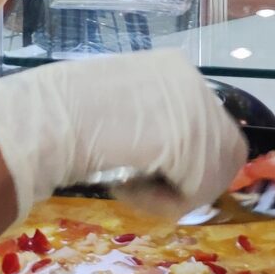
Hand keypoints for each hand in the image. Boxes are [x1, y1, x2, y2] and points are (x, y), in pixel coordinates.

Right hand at [0, 50, 248, 217]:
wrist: (48, 118)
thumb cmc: (63, 115)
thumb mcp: (117, 109)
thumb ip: (148, 124)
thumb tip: (168, 158)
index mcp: (176, 69)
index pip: (210, 125)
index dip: (189, 161)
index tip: (149, 171)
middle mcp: (196, 84)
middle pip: (226, 151)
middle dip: (192, 180)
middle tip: (145, 187)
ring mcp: (198, 111)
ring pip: (213, 176)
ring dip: (175, 194)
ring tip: (129, 186)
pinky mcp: (191, 143)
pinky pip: (194, 194)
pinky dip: (162, 204)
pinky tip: (126, 186)